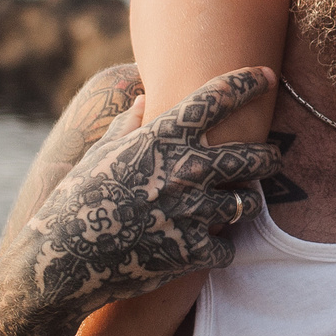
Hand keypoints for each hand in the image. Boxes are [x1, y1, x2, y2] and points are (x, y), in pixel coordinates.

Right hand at [6, 68, 279, 315]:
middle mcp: (184, 169)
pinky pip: (227, 248)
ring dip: (245, 204)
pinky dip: (219, 248)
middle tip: (272, 158)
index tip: (267, 76)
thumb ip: (129, 124)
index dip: (247, 82)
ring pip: (248, 204)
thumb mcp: (100, 153)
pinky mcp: (190, 252)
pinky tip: (207, 247)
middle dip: (268, 156)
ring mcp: (190, 211)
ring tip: (238, 204)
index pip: (216, 98)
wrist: (63, 259)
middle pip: (253, 156)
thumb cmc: (78, 198)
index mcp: (162, 138)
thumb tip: (143, 97)